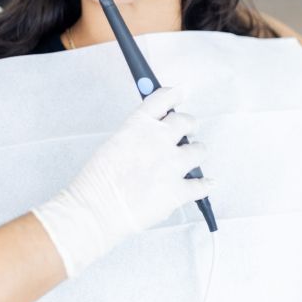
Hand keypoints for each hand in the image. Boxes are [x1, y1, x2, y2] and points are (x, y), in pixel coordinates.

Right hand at [31, 87, 210, 277]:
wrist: (95, 209)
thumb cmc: (96, 180)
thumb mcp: (114, 144)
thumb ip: (137, 135)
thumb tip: (152, 136)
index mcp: (139, 125)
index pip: (163, 98)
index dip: (175, 94)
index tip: (181, 92)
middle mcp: (160, 140)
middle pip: (187, 121)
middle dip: (188, 126)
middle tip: (186, 133)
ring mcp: (172, 165)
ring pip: (199, 150)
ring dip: (195, 153)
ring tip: (190, 161)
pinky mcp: (179, 190)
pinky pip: (202, 185)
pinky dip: (204, 185)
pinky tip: (206, 184)